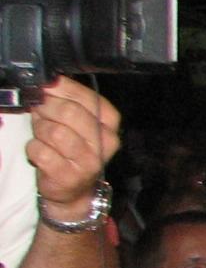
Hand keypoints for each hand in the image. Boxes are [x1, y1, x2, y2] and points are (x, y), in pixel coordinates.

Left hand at [28, 78, 120, 216]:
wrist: (72, 187)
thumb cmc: (70, 147)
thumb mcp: (76, 119)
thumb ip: (67, 99)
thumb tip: (48, 81)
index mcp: (110, 121)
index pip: (85, 96)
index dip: (59, 90)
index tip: (44, 90)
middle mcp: (106, 141)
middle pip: (69, 112)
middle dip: (47, 109)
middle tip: (39, 112)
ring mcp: (89, 161)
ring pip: (54, 132)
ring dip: (40, 131)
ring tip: (41, 135)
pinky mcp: (69, 176)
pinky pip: (42, 152)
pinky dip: (34, 149)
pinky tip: (40, 151)